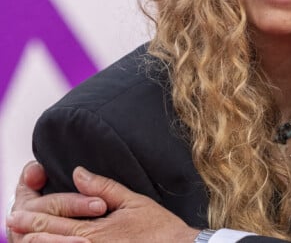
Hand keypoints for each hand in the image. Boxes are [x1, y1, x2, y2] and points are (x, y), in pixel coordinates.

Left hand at [7, 166, 199, 242]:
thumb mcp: (133, 201)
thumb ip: (103, 187)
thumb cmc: (158, 230)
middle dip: (27, 234)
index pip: (54, 223)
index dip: (33, 217)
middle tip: (13, 224)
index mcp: (94, 233)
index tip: (16, 212)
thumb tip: (79, 172)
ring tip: (26, 238)